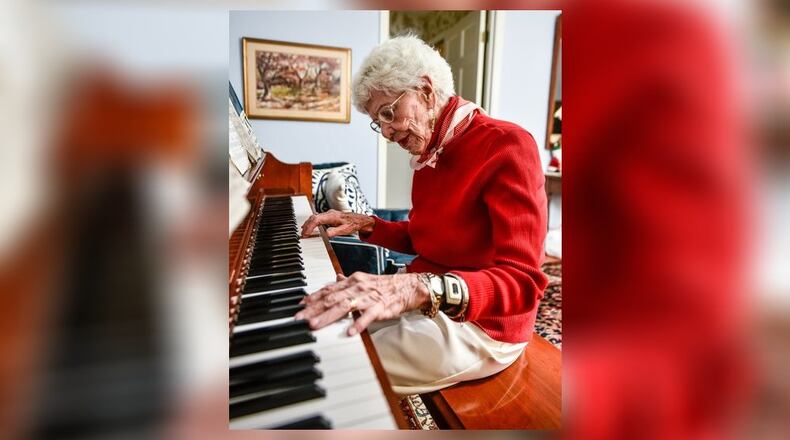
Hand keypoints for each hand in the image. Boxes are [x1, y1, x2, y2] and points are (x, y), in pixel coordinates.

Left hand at [294, 272, 430, 335]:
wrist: (409, 286)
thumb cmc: (385, 286)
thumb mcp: (364, 280)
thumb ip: (347, 282)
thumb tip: (334, 279)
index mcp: (352, 280)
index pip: (328, 290)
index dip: (313, 297)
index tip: (300, 305)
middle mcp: (358, 287)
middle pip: (331, 299)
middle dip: (313, 309)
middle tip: (299, 319)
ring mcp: (368, 297)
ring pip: (344, 306)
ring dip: (328, 316)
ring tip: (316, 325)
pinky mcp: (380, 307)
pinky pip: (368, 316)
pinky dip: (358, 323)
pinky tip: (349, 332)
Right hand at [300, 209, 374, 237]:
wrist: (360, 220)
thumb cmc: (353, 224)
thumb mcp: (344, 230)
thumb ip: (334, 232)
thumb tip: (325, 234)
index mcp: (332, 216)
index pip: (316, 219)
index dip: (309, 226)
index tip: (306, 233)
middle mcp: (329, 213)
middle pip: (313, 217)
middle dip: (306, 226)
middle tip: (302, 234)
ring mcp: (329, 214)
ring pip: (315, 217)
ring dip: (308, 224)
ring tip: (304, 232)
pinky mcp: (329, 216)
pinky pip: (318, 218)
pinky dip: (312, 222)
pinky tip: (310, 227)